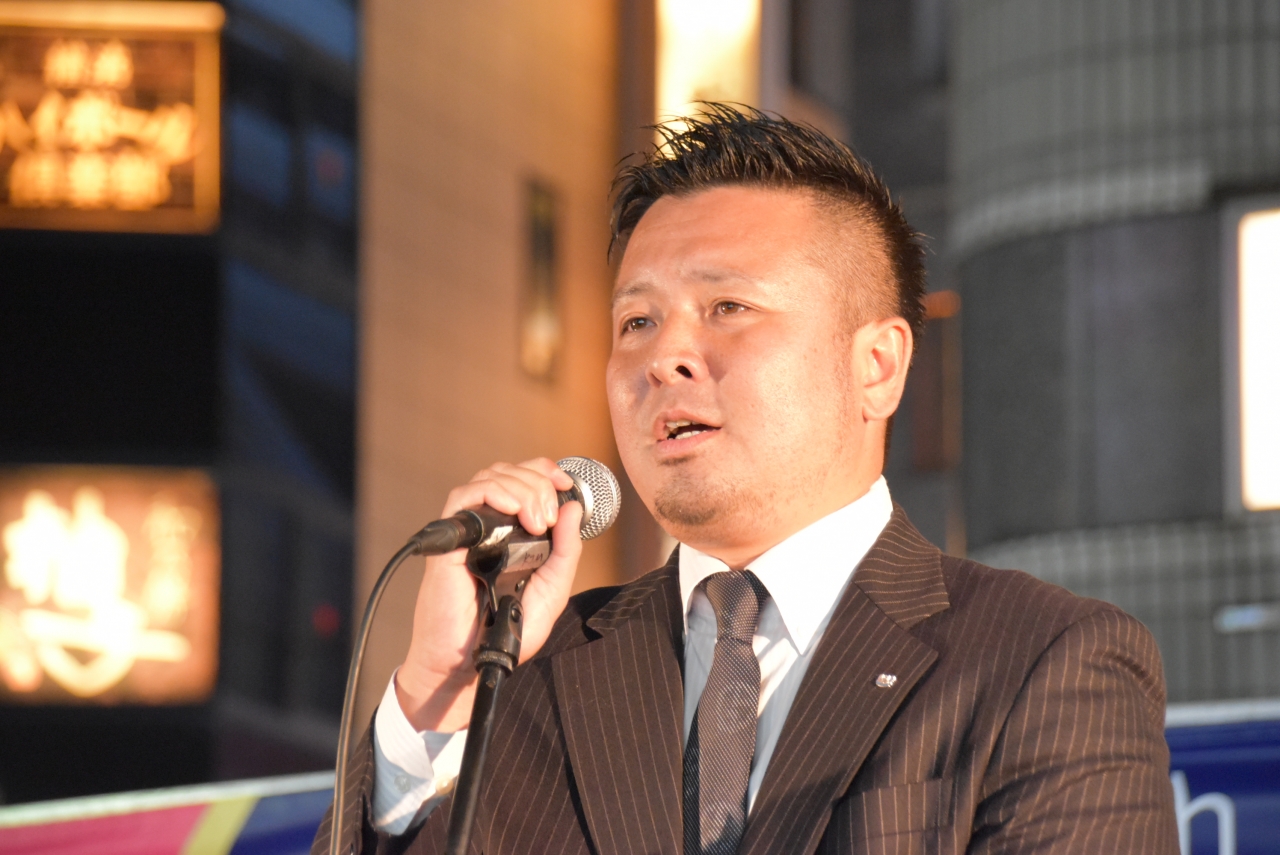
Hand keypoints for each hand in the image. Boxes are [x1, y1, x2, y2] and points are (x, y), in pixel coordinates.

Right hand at [393, 458, 583, 731]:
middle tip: (549, 518)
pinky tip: (514, 510)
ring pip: (490, 477)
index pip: (524, 479)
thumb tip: (573, 508)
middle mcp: (489, 525)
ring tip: (537, 521)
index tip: (566, 483)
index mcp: (513, 531)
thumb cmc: (505, 629)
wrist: (471, 660)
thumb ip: (565, 551)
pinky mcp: (449, 543)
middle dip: (538, 483)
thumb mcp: (552, 589)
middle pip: (509, 472)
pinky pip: (464, 498)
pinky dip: (493, 493)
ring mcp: (468, 532)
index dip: (545, 470)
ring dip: (521, 488)